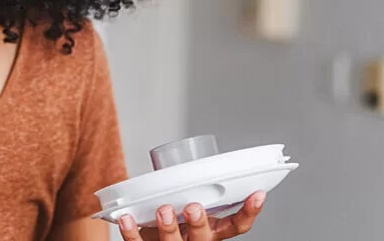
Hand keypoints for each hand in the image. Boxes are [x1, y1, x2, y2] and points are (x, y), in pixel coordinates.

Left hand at [116, 191, 265, 240]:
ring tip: (164, 210)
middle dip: (199, 223)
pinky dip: (132, 232)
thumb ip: (197, 185)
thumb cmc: (175, 216)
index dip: (249, 212)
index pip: (237, 225)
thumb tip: (196, 151)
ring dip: (169, 228)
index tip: (257, 193)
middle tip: (193, 207)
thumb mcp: (194, 202)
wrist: (151, 236)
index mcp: (212, 230)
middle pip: (203, 238)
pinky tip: (127, 219)